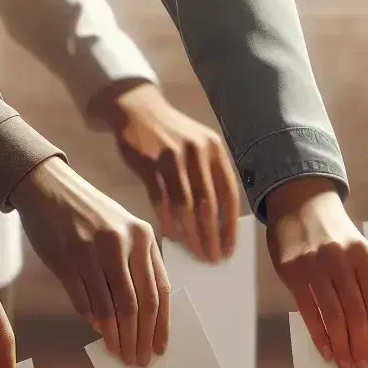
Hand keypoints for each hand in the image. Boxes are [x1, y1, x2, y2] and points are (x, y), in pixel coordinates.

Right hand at [11, 155, 169, 367]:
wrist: (48, 187)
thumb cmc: (91, 214)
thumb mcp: (124, 231)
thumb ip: (137, 267)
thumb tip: (143, 317)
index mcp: (143, 237)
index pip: (159, 291)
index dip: (161, 325)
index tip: (159, 348)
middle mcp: (122, 243)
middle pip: (139, 304)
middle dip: (139, 338)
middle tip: (137, 359)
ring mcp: (92, 251)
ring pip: (111, 307)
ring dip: (116, 335)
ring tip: (118, 351)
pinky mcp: (66, 258)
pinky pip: (83, 299)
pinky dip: (92, 319)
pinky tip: (98, 330)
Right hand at [95, 82, 242, 264]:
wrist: (138, 108)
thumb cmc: (173, 136)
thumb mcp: (199, 150)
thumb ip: (209, 180)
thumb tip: (218, 224)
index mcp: (216, 152)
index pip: (229, 196)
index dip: (230, 226)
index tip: (229, 249)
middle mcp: (198, 153)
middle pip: (209, 203)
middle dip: (212, 236)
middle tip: (212, 259)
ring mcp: (172, 156)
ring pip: (186, 204)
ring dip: (191, 232)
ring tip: (194, 252)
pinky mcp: (148, 161)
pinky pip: (159, 197)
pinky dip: (166, 218)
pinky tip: (171, 235)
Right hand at [266, 176, 367, 367]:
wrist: (299, 202)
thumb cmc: (332, 234)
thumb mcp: (354, 249)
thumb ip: (360, 283)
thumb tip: (366, 329)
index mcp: (363, 255)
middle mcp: (341, 259)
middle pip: (355, 312)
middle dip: (360, 345)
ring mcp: (315, 265)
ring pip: (333, 315)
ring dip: (341, 346)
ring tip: (346, 366)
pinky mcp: (292, 271)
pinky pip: (308, 310)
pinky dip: (319, 334)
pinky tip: (326, 350)